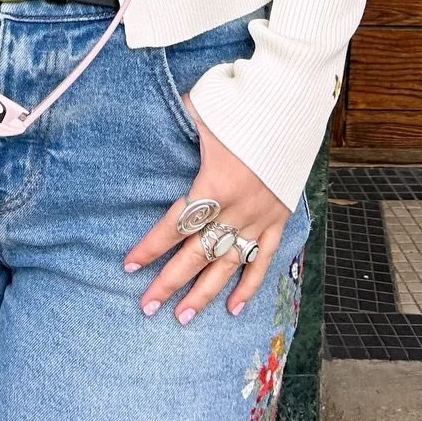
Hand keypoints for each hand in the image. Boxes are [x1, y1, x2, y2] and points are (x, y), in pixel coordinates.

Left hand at [123, 97, 289, 321]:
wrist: (292, 102)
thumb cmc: (241, 102)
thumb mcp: (200, 109)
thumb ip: (175, 121)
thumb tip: (147, 117)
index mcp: (215, 184)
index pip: (176, 224)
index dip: (151, 246)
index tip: (129, 265)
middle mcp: (238, 208)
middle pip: (197, 254)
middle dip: (169, 282)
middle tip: (147, 307)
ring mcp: (261, 216)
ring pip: (228, 264)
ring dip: (204, 293)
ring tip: (182, 318)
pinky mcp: (279, 217)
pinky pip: (263, 257)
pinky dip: (250, 284)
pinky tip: (234, 308)